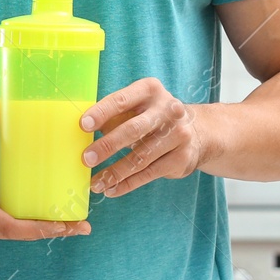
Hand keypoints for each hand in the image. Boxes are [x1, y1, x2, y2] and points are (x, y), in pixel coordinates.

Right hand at [0, 97, 90, 241]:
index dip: (48, 227)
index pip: (21, 227)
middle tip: (82, 223)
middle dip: (53, 228)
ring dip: (39, 227)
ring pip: (16, 234)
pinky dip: (24, 225)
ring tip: (66, 219)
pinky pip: (5, 230)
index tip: (73, 225)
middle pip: (25, 234)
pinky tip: (35, 213)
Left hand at [81, 78, 207, 198]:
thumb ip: (113, 115)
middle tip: (86, 158)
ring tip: (96, 182)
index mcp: (150, 90)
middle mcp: (168, 110)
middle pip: (133, 130)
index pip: (121, 100)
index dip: (101, 113)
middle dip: (107, 145)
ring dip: (114, 172)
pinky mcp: (181, 158)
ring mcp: (178, 135)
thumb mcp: (136, 106)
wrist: (196, 131)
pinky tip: (111, 189)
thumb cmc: (152, 116)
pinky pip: (149, 174)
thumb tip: (86, 130)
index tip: (83, 125)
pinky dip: (127, 183)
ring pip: (140, 157)